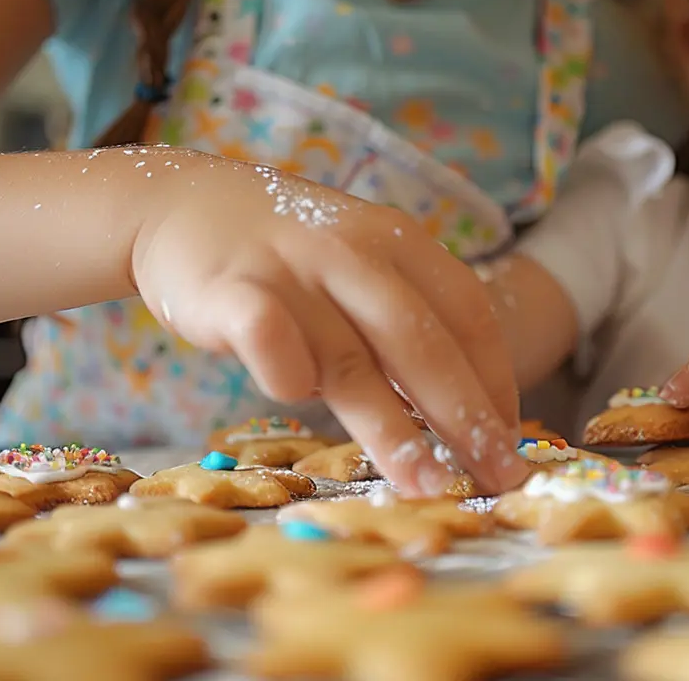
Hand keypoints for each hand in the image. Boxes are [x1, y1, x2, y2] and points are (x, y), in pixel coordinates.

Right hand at [132, 156, 528, 495]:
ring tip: (427, 487)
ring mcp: (291, 271)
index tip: (508, 439)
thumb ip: (402, 324)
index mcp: (398, 241)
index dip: (496, 380)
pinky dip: (289, 374)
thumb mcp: (358, 264)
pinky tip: (302, 403)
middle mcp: (352, 252)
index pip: (469, 313)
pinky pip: (269, 340)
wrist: (180, 202)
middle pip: (423, 343)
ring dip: (395, 431)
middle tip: (496, 477)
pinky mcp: (229, 292)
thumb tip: (464, 415)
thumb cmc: (287, 255)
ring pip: (353, 362)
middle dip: (466, 417)